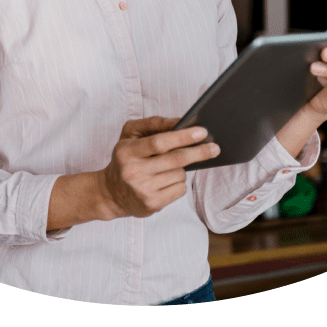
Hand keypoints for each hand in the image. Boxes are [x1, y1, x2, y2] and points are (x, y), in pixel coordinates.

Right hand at [97, 116, 219, 218]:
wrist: (111, 193)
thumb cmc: (125, 158)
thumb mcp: (129, 135)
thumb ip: (152, 123)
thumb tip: (179, 122)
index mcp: (127, 151)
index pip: (158, 143)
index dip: (182, 137)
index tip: (202, 132)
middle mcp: (133, 172)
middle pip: (175, 160)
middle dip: (198, 152)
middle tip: (215, 147)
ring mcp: (142, 190)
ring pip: (179, 174)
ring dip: (183, 168)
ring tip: (168, 167)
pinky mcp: (152, 205)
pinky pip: (179, 189)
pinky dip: (179, 182)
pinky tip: (166, 181)